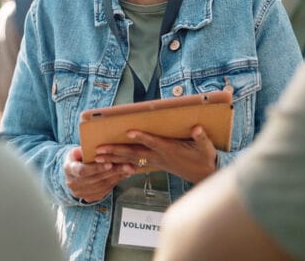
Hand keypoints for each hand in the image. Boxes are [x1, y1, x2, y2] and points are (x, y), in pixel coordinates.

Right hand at [64, 147, 133, 202]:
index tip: (109, 164)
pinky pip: (106, 190)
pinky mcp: (90, 197)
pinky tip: (124, 174)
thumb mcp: (75, 152)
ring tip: (128, 168)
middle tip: (126, 165)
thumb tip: (81, 150)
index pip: (83, 171)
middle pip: (95, 179)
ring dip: (117, 176)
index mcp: (69, 170)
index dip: (96, 168)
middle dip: (112, 171)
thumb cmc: (77, 159)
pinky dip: (116, 181)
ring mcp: (82, 193)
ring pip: (102, 185)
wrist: (74, 175)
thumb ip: (79, 151)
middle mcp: (74, 184)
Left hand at [94, 125, 217, 183]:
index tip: (129, 131)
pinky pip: (135, 166)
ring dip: (114, 158)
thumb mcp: (206, 147)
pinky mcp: (154, 165)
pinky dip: (122, 166)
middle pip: (134, 153)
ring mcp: (155, 162)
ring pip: (131, 160)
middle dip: (116, 151)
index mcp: (169, 150)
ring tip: (98, 157)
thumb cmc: (204, 157)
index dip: (142, 137)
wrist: (203, 174)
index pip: (153, 142)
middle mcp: (159, 157)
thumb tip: (197, 128)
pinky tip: (110, 166)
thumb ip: (201, 137)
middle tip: (99, 150)